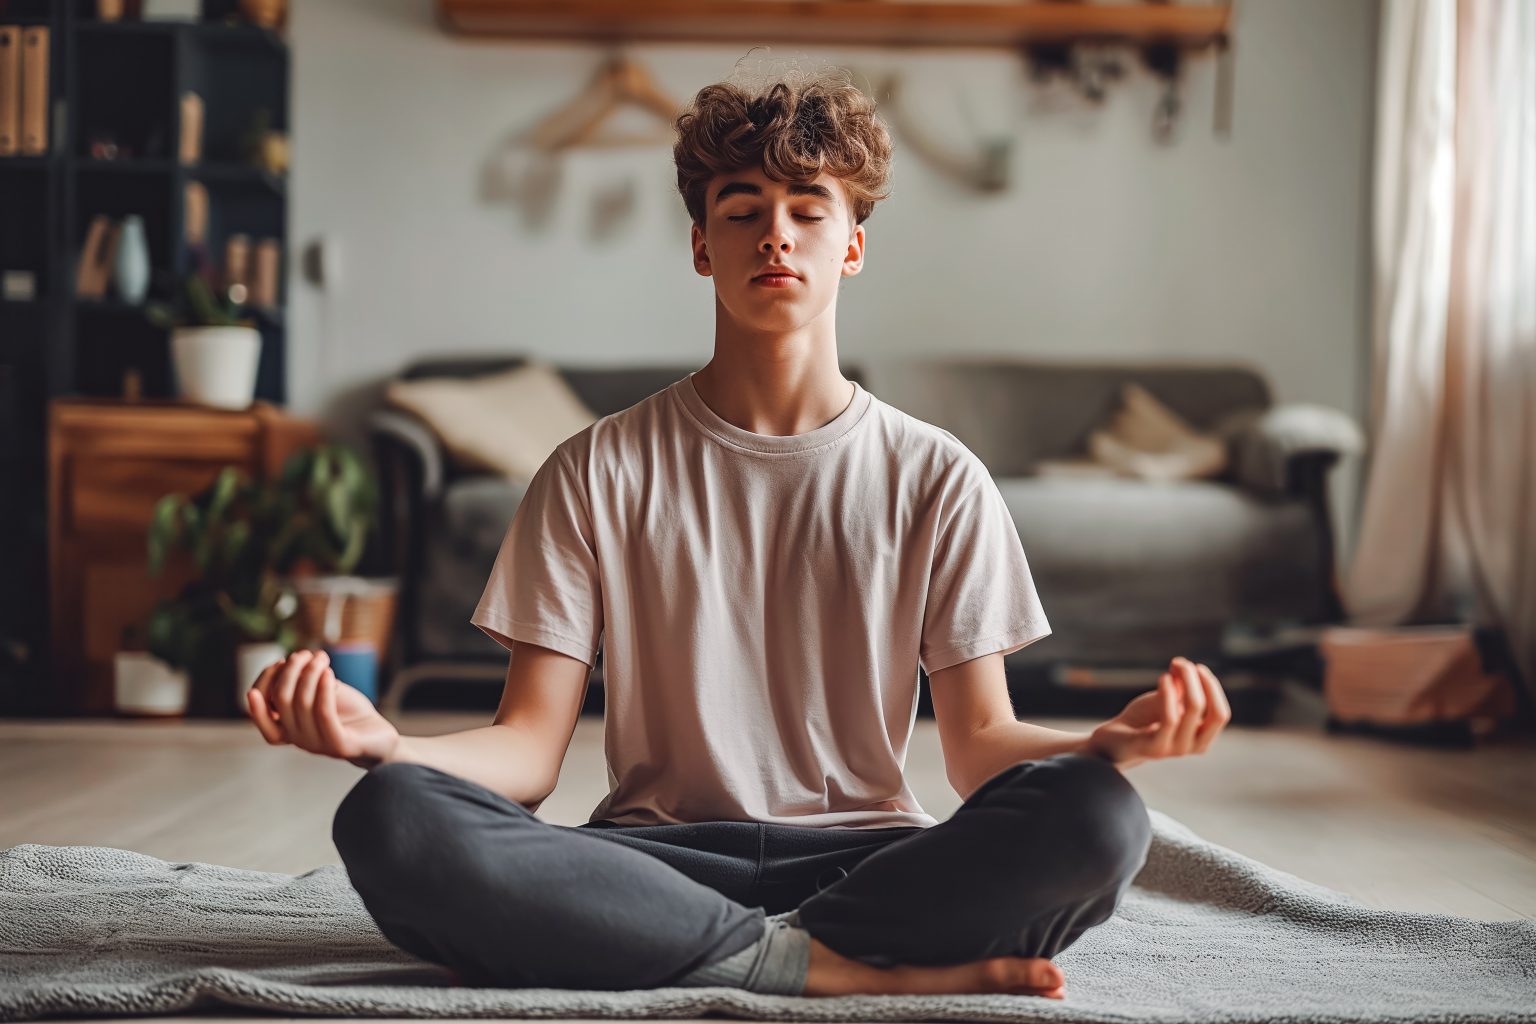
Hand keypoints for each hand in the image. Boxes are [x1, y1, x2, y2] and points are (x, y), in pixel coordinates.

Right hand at [245, 648, 399, 767]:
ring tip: (321, 657)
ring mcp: (318, 745)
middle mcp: (299, 740)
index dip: (261, 689)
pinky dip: (323, 690)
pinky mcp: (339, 746)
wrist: (379, 735)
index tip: (275, 664)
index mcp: (289, 729)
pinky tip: (329, 672)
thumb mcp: (322, 694)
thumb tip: (287, 664)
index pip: (261, 716)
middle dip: (290, 671)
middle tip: (305, 653)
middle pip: (280, 700)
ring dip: (310, 674)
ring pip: (302, 703)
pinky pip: (324, 714)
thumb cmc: (348, 712)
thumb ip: (303, 684)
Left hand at [1087, 656, 1230, 768]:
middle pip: (1214, 712)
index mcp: (1201, 738)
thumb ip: (1179, 684)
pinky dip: (1169, 693)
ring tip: (1175, 665)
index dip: (1213, 688)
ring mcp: (1175, 750)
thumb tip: (1183, 663)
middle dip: (1203, 682)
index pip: (1221, 714)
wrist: (1114, 739)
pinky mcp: (1156, 748)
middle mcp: (1193, 747)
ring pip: (1193, 709)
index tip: (1198, 667)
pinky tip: (1163, 678)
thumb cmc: (1143, 718)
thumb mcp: (1166, 698)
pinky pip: (1171, 717)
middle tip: (1184, 663)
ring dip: (1187, 681)